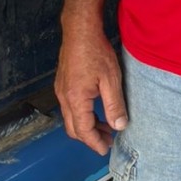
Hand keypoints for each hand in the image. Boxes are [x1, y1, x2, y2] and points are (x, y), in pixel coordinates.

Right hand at [55, 26, 127, 155]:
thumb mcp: (111, 80)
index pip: (83, 131)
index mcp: (75, 100)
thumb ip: (114, 105)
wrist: (80, 30)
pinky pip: (70, 107)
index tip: (105, 149)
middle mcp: (64, 98)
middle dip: (90, 138)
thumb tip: (119, 126)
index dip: (95, 142)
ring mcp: (61, 90)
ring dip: (87, 126)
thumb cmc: (96, 52)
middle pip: (74, 128)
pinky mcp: (63, 84)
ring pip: (71, 118)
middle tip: (108, 140)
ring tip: (106, 127)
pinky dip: (83, 115)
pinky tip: (97, 110)